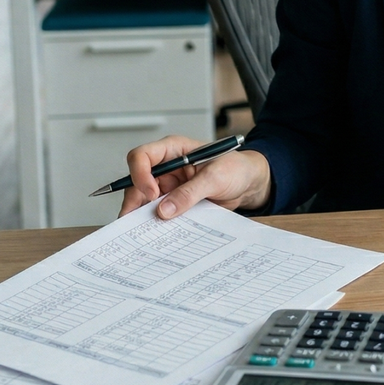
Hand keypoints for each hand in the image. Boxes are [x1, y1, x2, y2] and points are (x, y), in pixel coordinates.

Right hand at [117, 135, 272, 218]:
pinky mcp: (174, 202)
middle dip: (134, 201)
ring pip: (144, 200)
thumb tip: (164, 210)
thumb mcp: (216, 177)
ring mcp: (169, 185)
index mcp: (173, 150)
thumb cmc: (236, 168)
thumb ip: (190, 193)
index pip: (142, 156)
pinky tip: (156, 234)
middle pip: (137, 181)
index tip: (152, 193)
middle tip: (134, 222)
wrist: (249, 184)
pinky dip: (155, 223)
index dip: (140, 174)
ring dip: (141, 215)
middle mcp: (166, 167)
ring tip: (142, 232)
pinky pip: (158, 212)